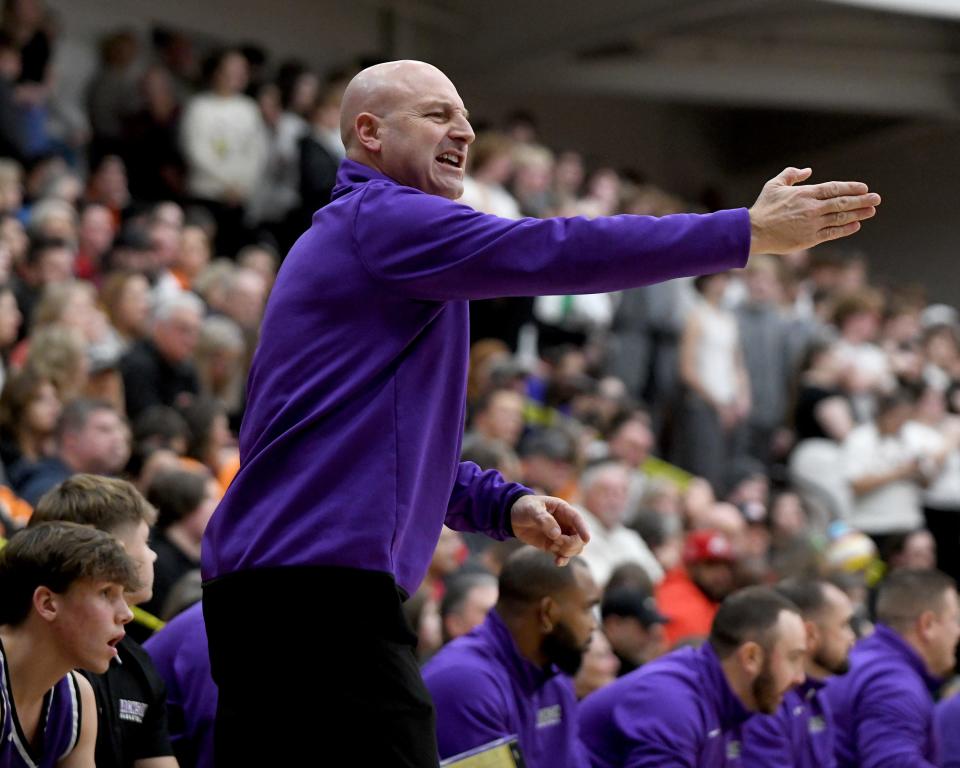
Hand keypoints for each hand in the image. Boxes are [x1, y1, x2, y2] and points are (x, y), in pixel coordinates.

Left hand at [510, 495, 590, 565]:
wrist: (513, 517)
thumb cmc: (524, 507)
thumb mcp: (532, 510)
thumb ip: (544, 520)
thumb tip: (557, 534)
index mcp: (563, 510)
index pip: (577, 519)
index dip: (583, 528)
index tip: (586, 539)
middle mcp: (565, 523)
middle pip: (579, 537)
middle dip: (571, 543)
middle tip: (556, 542)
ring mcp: (561, 535)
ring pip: (574, 547)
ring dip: (567, 552)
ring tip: (552, 547)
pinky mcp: (553, 545)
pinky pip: (564, 554)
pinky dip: (563, 559)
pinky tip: (557, 562)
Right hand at [748, 167, 879, 254]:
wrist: (755, 231)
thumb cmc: (763, 208)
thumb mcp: (774, 185)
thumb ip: (792, 174)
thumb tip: (808, 170)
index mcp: (805, 193)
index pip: (834, 188)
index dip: (851, 188)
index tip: (864, 188)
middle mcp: (812, 208)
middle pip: (842, 203)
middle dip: (862, 200)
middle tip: (876, 199)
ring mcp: (812, 224)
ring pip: (840, 218)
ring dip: (858, 214)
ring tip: (871, 211)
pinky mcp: (809, 239)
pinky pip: (832, 233)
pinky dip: (845, 229)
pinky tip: (856, 225)